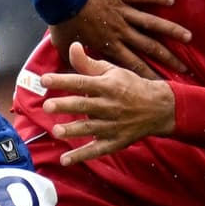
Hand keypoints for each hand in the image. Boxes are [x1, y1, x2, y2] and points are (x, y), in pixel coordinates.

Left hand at [41, 42, 175, 163]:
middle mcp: (109, 105)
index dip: (62, 81)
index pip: (82, 82)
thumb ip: (89, 63)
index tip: (44, 80)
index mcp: (107, 86)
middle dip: (65, 106)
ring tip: (56, 131)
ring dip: (73, 130)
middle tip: (47, 106)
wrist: (160, 108)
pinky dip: (81, 156)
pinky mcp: (115, 141)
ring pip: (90, 128)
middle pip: (84, 105)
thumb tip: (72, 46)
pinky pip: (97, 150)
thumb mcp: (113, 71)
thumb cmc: (131, 86)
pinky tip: (65, 160)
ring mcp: (112, 125)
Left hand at [49, 0, 190, 78]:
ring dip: (170, 30)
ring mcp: (123, 13)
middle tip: (184, 67)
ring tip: (188, 37)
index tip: (162, 84)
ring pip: (151, 23)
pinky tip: (172, 0)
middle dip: (168, 58)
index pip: (133, 65)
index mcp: (108, 46)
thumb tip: (77, 71)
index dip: (148, 75)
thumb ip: (76, 59)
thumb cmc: (61, 21)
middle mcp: (120, 32)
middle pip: (149, 47)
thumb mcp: (65, 47)